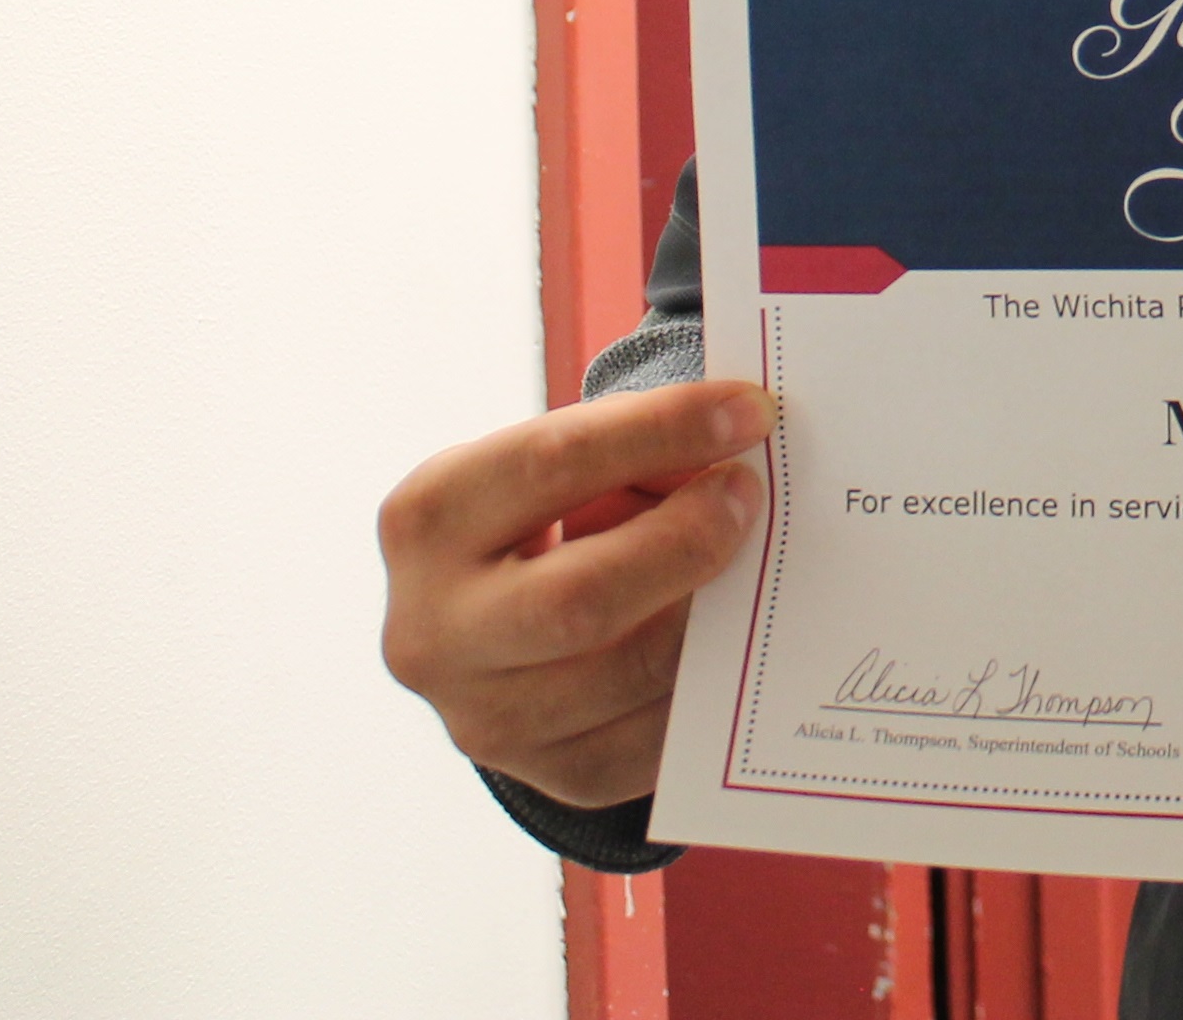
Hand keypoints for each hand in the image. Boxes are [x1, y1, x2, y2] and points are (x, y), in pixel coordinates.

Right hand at [378, 379, 773, 807]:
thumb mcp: (562, 469)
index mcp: (429, 519)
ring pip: (630, 674)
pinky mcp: (555, 773)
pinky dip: (714, 680)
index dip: (660, 430)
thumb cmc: (546, 522)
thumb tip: (738, 457)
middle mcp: (433, 630)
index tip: (750, 409)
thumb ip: (637, 452)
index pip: (549, 463)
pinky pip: (660, 736)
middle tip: (750, 495)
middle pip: (576, 600)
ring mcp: (486, 717)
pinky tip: (738, 634)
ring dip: (711, 613)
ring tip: (753, 563)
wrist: (497, 632)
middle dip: (684, 541)